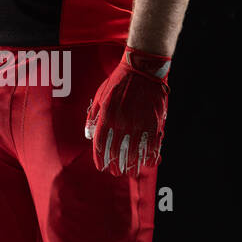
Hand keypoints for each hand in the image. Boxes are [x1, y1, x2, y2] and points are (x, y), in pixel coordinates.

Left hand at [85, 46, 170, 176]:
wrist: (142, 69)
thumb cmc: (119, 81)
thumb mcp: (100, 96)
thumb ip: (92, 115)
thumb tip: (87, 133)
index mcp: (107, 116)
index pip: (100, 144)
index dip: (100, 159)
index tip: (101, 167)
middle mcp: (121, 122)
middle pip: (116, 151)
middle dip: (115, 165)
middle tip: (116, 172)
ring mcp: (138, 123)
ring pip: (134, 151)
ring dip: (132, 165)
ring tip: (131, 172)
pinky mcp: (154, 122)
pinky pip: (152, 145)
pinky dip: (150, 156)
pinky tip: (148, 163)